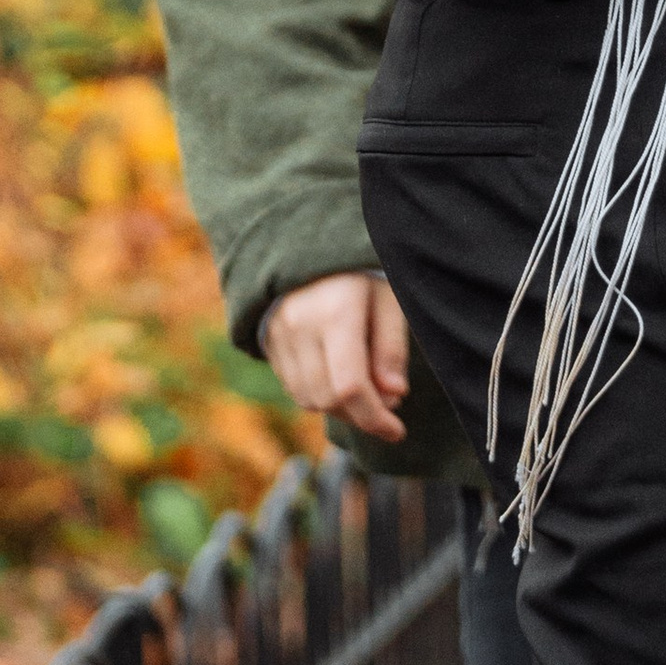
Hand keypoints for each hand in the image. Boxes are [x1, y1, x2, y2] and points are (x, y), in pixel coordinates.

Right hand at [261, 271, 411, 442]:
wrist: (310, 235)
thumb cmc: (361, 267)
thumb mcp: (388, 294)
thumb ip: (392, 345)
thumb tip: (394, 395)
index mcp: (336, 310)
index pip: (350, 386)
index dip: (375, 417)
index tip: (398, 430)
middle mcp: (300, 325)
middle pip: (328, 398)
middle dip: (360, 415)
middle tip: (387, 408)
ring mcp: (278, 334)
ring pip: (307, 398)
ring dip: (339, 408)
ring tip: (366, 392)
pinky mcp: (267, 340)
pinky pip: (292, 387)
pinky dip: (318, 395)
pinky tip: (339, 380)